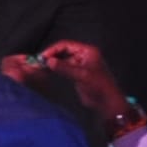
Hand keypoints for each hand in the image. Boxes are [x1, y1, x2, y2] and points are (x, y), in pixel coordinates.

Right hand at [3, 39, 129, 143]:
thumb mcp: (82, 75)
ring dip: (53, 62)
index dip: (53, 49)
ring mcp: (80, 64)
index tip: (43, 57)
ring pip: (63, 59)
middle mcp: (83, 55)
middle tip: (40, 62)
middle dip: (52, 55)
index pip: (66, 45)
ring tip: (42, 66)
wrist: (107, 102)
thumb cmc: (98, 86)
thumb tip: (48, 61)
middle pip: (63, 51)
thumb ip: (65, 68)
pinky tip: (48, 71)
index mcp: (87, 51)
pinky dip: (56, 68)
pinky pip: (64, 67)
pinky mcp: (77, 73)